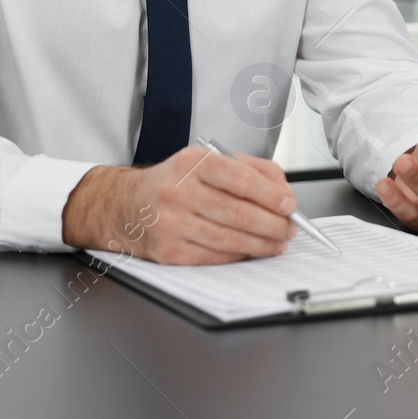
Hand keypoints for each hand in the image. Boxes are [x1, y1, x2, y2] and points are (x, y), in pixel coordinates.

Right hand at [62, 145, 297, 264]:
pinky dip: (239, 256)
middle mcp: (179, 191)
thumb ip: (251, 170)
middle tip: (289, 228)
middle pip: (239, 214)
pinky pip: (214, 257)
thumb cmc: (176, 181)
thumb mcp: (208, 161)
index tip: (289, 205)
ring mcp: (171, 223)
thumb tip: (284, 193)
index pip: (241, 179)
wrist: (128, 204)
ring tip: (277, 242)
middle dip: (273, 225)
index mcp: (193, 163)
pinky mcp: (169, 251)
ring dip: (262, 245)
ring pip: (230, 239)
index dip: (271, 195)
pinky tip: (251, 251)